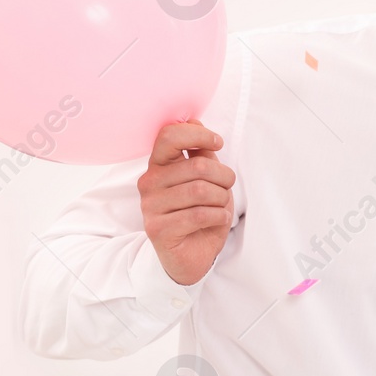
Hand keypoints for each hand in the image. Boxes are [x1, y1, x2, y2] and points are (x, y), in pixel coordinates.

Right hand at [137, 119, 235, 286]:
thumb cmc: (200, 213)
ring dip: (222, 199)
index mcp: (159, 165)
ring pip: (201, 191)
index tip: (217, 143)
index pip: (170, 136)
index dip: (199, 135)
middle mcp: (149, 182)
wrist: (191, 255)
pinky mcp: (158, 228)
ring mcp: (150, 206)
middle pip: (197, 166)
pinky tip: (216, 220)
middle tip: (226, 189)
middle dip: (224, 177)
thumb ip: (200, 152)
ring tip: (220, 207)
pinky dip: (218, 217)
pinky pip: (200, 215)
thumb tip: (194, 120)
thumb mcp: (206, 179)